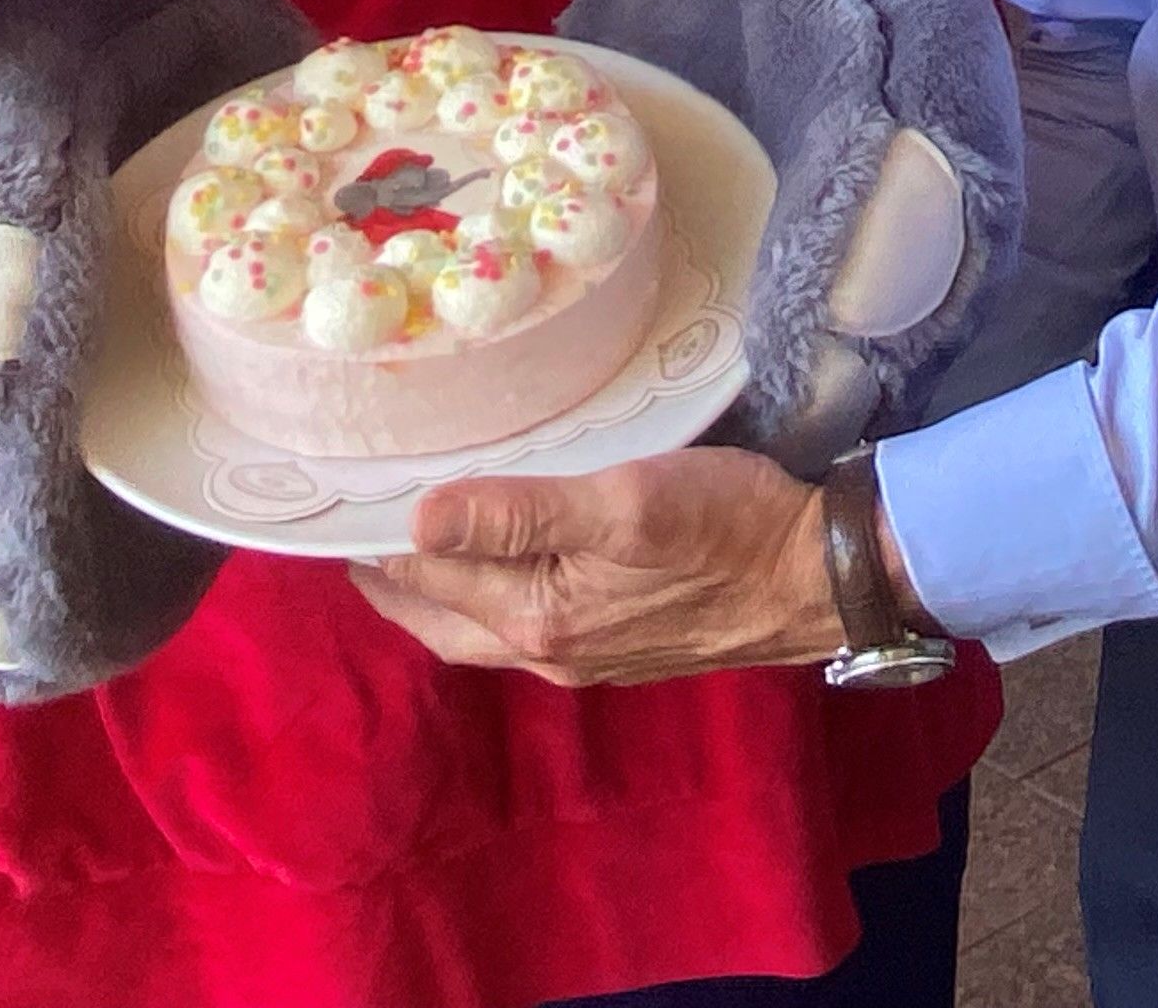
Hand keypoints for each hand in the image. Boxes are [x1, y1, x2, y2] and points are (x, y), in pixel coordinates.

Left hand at [352, 447, 847, 685]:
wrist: (822, 578)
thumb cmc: (726, 528)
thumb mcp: (622, 503)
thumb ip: (519, 513)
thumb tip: (418, 520)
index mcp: (538, 619)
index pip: (430, 577)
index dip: (378, 541)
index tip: (335, 502)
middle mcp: (551, 652)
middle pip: (443, 621)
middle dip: (393, 581)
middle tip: (354, 530)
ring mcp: (588, 656)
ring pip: (484, 628)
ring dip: (440, 591)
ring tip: (411, 541)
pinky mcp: (621, 644)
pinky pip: (527, 625)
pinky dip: (490, 595)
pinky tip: (499, 561)